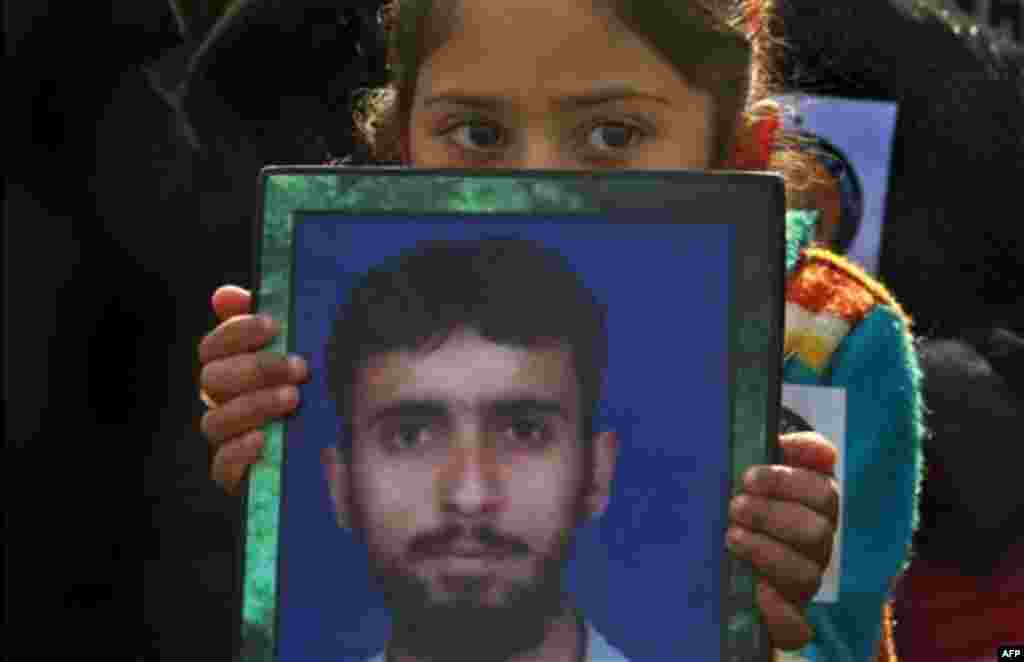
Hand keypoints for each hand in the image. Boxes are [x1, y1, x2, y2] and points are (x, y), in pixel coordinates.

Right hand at [198, 285, 308, 493]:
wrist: (347, 460)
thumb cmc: (322, 395)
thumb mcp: (306, 355)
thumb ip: (273, 324)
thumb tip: (225, 295)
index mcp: (233, 371)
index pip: (213, 347)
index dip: (235, 332)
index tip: (272, 326)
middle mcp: (224, 404)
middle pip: (212, 379)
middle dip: (256, 369)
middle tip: (300, 367)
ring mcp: (227, 441)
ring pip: (216, 420)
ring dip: (254, 405)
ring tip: (294, 398)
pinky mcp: (236, 477)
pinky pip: (221, 465)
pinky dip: (240, 451)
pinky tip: (265, 440)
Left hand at [726, 432, 838, 650]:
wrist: (712, 549)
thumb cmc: (739, 499)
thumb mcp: (756, 469)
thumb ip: (787, 451)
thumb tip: (801, 446)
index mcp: (815, 506)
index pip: (823, 493)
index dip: (788, 484)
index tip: (748, 477)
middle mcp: (815, 546)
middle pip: (817, 533)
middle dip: (773, 516)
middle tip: (735, 507)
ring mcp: (802, 581)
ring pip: (807, 576)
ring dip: (767, 553)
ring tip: (732, 537)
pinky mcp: (786, 618)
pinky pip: (797, 628)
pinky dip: (779, 614)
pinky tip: (757, 593)